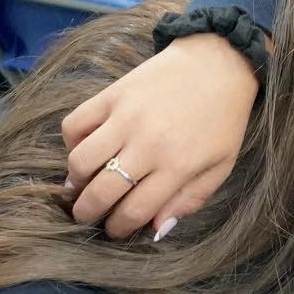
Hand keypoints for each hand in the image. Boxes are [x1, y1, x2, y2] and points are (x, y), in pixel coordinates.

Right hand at [62, 33, 258, 237]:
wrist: (218, 63)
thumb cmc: (223, 119)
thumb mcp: (221, 164)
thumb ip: (190, 199)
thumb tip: (156, 229)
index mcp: (178, 165)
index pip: (134, 210)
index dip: (119, 228)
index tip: (114, 230)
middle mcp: (148, 144)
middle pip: (101, 191)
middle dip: (87, 213)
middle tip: (86, 215)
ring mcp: (126, 117)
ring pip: (79, 161)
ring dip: (74, 180)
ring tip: (81, 185)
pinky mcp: (111, 94)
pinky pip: (73, 124)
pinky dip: (70, 141)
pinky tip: (83, 148)